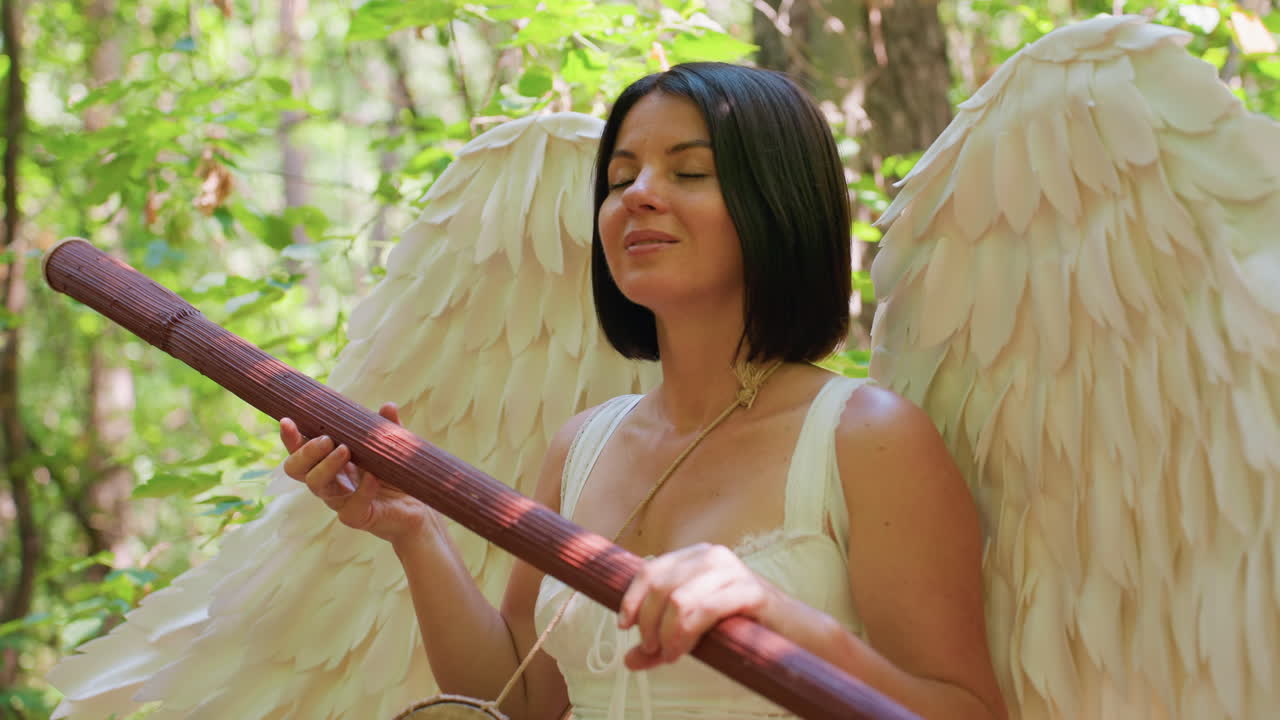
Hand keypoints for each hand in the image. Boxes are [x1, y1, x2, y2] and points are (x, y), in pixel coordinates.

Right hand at [280, 403, 435, 546]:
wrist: (418, 506)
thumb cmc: (396, 475)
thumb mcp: (390, 447)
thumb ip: (386, 428)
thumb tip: (388, 406)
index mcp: (330, 463)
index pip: (300, 452)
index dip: (291, 439)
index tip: (288, 421)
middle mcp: (329, 482)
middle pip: (297, 470)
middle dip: (306, 452)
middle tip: (327, 440)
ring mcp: (340, 502)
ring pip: (317, 487)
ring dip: (327, 466)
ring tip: (345, 450)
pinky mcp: (358, 517)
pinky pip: (351, 507)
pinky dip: (362, 490)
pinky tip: (372, 477)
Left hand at [616, 543, 778, 669]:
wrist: (791, 628)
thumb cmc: (738, 625)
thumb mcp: (692, 630)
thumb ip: (661, 641)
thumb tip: (628, 660)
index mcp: (694, 556)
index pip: (650, 570)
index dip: (632, 599)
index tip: (625, 626)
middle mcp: (712, 555)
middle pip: (660, 587)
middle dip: (649, 623)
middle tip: (652, 650)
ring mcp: (732, 570)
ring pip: (679, 599)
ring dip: (667, 633)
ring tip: (670, 654)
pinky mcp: (751, 590)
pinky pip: (706, 610)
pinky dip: (688, 634)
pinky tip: (687, 650)